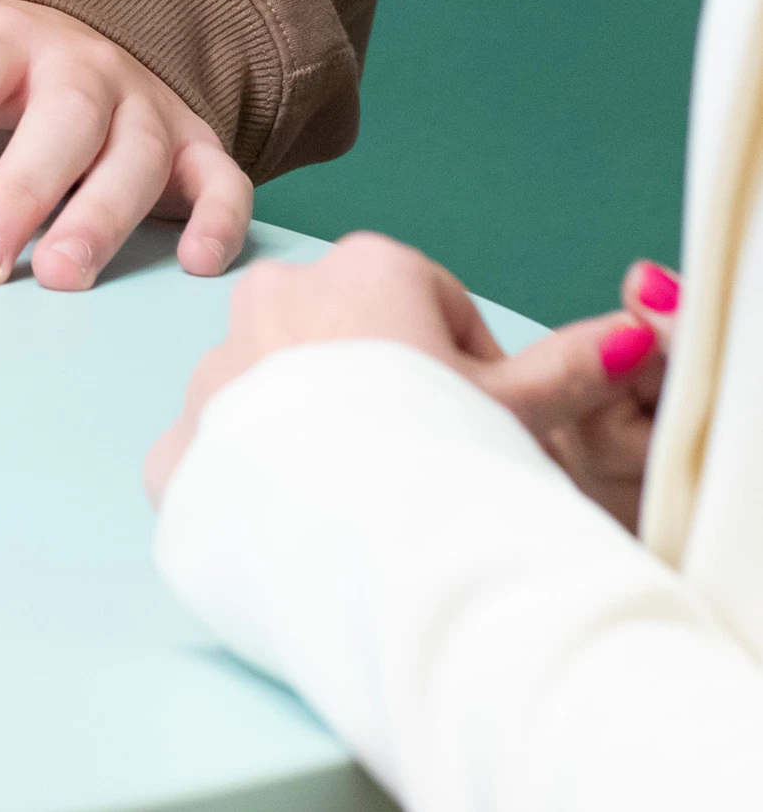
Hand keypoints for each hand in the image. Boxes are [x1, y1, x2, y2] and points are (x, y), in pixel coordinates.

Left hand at [0, 0, 252, 290]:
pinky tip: (194, 262)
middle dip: (19, 194)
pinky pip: (221, 177)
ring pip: (138, 153)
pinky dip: (218, 221)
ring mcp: (142, 100)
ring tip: (60, 274)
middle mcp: (78, 63)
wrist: (64, 31)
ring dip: (102, 217)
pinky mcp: (193, 142)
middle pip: (61, 118)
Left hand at [144, 232, 675, 524]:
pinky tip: (298, 527)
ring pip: (282, 394)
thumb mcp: (521, 411)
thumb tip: (630, 334)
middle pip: (349, 342)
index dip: (466, 370)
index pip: (431, 305)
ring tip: (364, 501)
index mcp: (365, 267)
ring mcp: (218, 363)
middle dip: (383, 394)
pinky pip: (223, 455)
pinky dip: (255, 488)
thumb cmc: (446, 460)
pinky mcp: (181, 439)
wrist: (361, 545)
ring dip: (316, 435)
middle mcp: (277, 293)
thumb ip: (572, 365)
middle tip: (423, 465)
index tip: (476, 423)